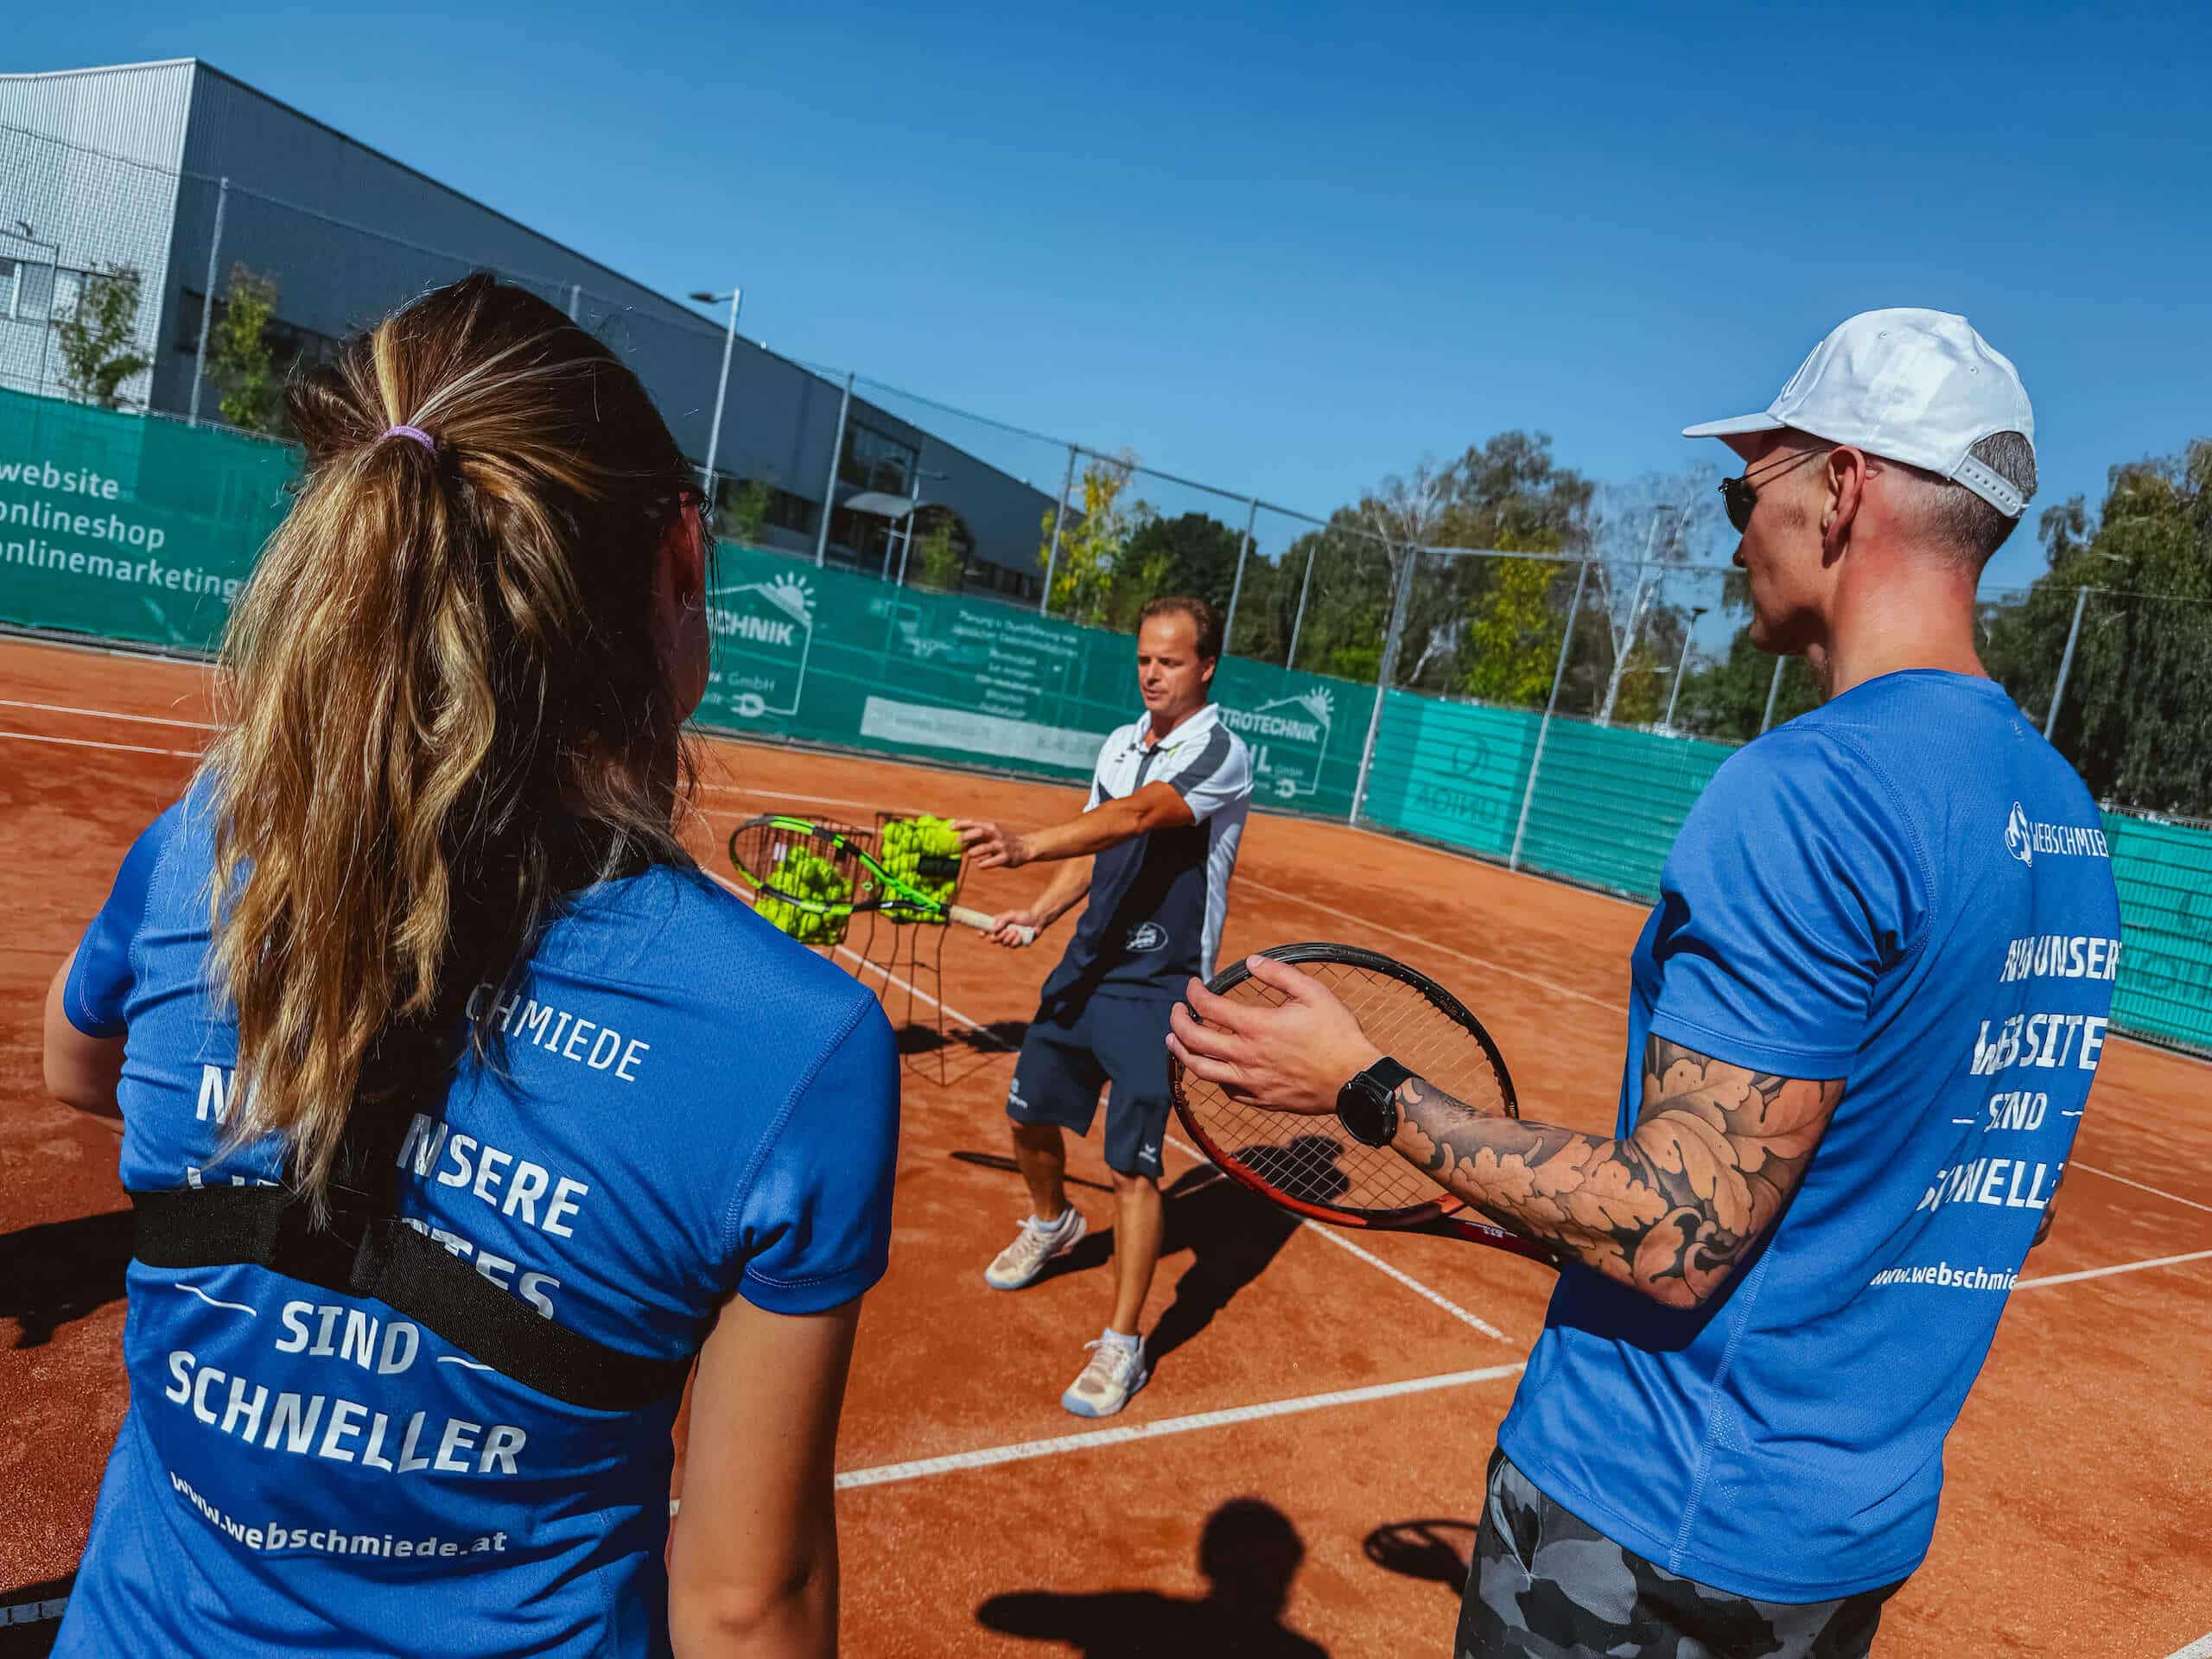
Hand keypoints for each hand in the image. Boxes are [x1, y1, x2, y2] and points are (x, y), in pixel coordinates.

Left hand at [957, 819, 1031, 870]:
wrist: (1025, 847)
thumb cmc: (1003, 841)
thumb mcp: (991, 835)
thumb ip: (976, 838)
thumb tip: (958, 841)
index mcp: (991, 827)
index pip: (974, 823)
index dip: (961, 824)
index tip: (950, 828)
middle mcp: (996, 835)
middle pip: (980, 832)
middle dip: (967, 836)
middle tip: (958, 841)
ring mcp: (1001, 846)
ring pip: (986, 847)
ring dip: (975, 851)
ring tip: (969, 854)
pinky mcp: (1006, 857)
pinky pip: (994, 861)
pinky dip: (985, 863)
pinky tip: (980, 865)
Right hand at [988, 908, 1042, 948]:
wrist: (1037, 920)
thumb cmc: (1024, 916)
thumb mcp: (1011, 915)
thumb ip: (1001, 921)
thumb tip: (992, 929)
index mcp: (999, 925)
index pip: (987, 930)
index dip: (983, 932)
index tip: (981, 934)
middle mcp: (1002, 932)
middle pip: (993, 940)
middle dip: (999, 936)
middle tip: (1007, 930)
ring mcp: (1009, 939)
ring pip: (1003, 944)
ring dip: (1010, 937)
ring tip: (1017, 931)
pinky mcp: (1016, 944)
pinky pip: (1012, 946)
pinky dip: (1016, 941)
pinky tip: (1021, 935)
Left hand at [1166, 954, 1382, 1115]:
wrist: (1355, 1081)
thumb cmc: (1338, 1034)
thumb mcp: (1314, 992)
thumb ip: (1279, 974)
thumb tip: (1251, 961)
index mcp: (1257, 1026)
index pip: (1209, 1006)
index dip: (1194, 993)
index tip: (1194, 985)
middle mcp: (1247, 1055)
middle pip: (1194, 1039)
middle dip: (1178, 1021)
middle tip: (1176, 1011)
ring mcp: (1251, 1081)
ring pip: (1201, 1070)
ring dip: (1181, 1052)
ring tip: (1173, 1040)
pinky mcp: (1260, 1099)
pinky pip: (1225, 1089)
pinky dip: (1211, 1076)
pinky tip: (1212, 1066)